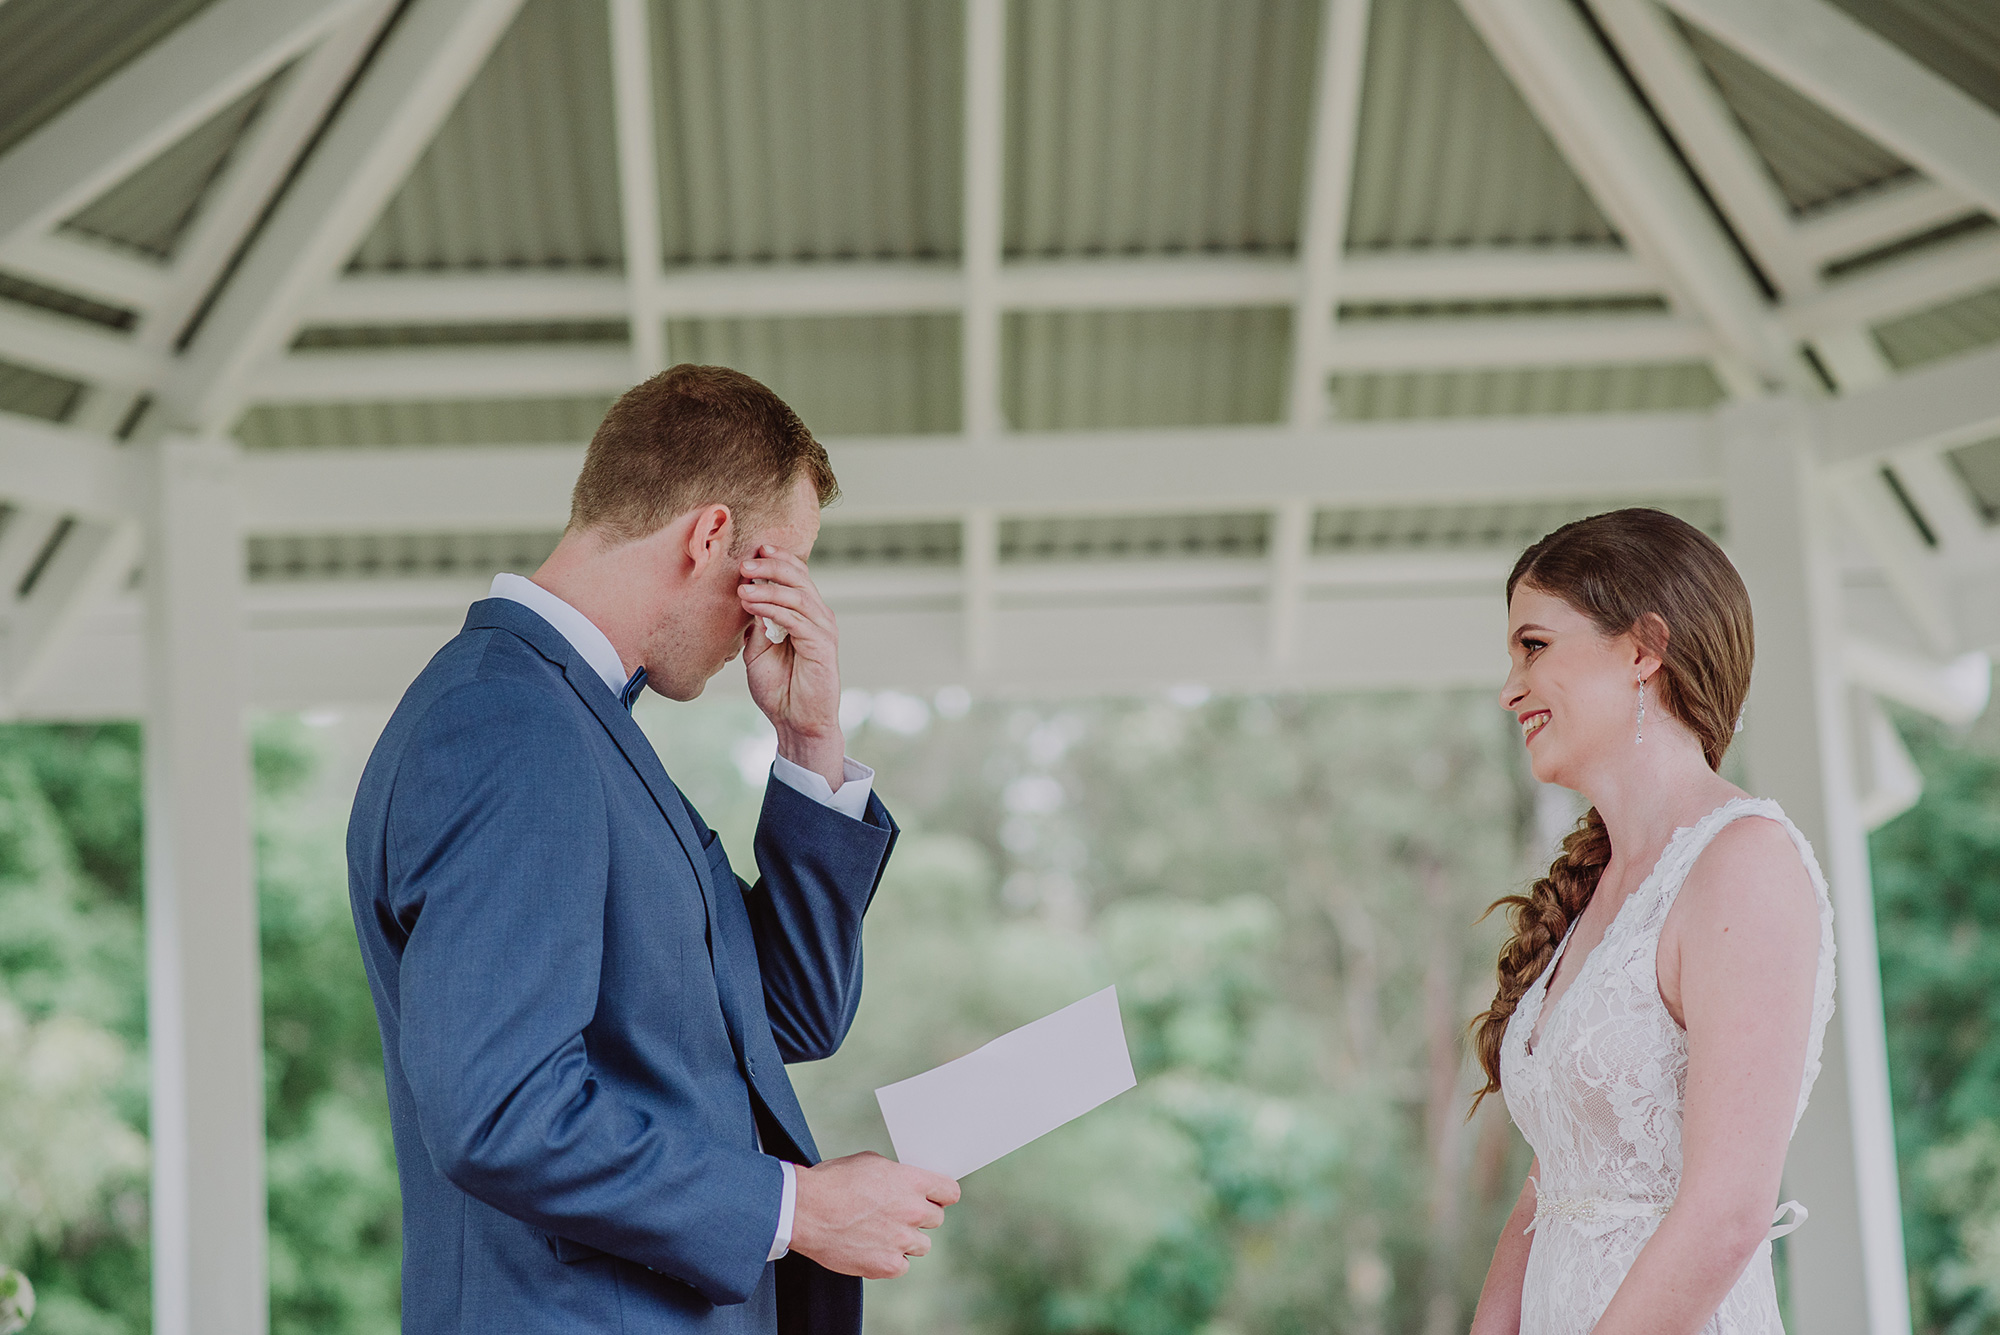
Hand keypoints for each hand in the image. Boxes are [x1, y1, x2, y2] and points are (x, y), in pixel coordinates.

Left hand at [738, 546, 843, 785]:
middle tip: (745, 563)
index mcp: (805, 614)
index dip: (776, 560)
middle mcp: (818, 617)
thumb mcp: (757, 651)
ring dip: (768, 588)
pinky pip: (796, 619)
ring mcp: (822, 630)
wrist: (795, 722)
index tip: (752, 551)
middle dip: (771, 566)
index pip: (795, 576)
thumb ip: (756, 624)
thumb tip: (745, 596)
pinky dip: (773, 609)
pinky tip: (752, 605)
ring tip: (742, 586)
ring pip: (797, 596)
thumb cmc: (779, 688)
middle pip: (799, 578)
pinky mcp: (822, 646)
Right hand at [788, 1151, 959, 1278]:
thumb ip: (897, 1175)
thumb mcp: (870, 1163)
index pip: (950, 1192)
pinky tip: (871, 1247)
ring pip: (922, 1245)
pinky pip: (902, 1265)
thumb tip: (907, 1184)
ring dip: (906, 1240)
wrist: (804, 1210)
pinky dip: (889, 1259)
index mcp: (911, 1181)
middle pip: (936, 1219)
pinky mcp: (887, 1265)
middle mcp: (912, 1211)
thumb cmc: (832, 1182)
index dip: (941, 1195)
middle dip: (919, 1217)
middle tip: (896, 1215)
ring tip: (880, 1232)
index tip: (934, 1198)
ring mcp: (901, 1240)